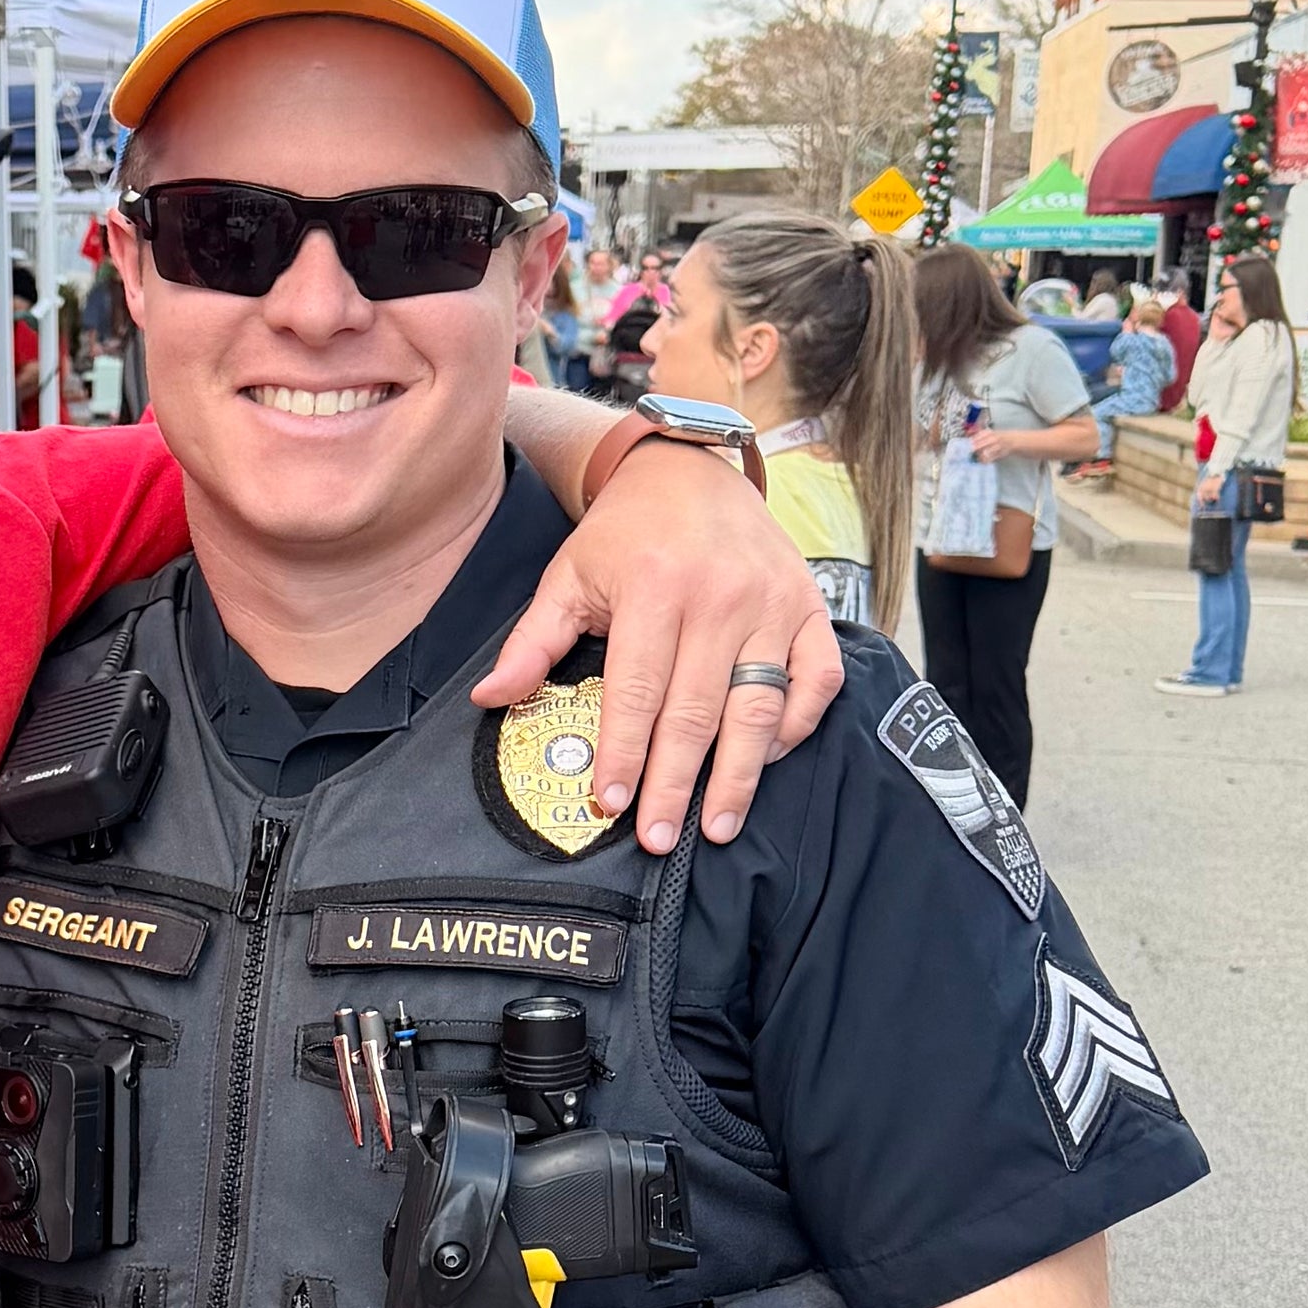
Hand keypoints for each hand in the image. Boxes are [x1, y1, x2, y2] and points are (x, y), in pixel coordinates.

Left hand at [479, 446, 841, 848]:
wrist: (688, 468)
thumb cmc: (623, 532)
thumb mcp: (567, 575)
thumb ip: (531, 642)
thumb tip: (489, 699)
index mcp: (653, 587)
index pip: (637, 690)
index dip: (624, 752)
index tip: (612, 803)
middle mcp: (720, 597)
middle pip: (696, 711)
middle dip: (676, 783)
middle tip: (660, 839)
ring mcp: (772, 604)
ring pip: (759, 707)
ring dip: (740, 775)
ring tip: (719, 826)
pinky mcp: (809, 607)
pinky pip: (817, 680)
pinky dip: (796, 726)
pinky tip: (766, 762)